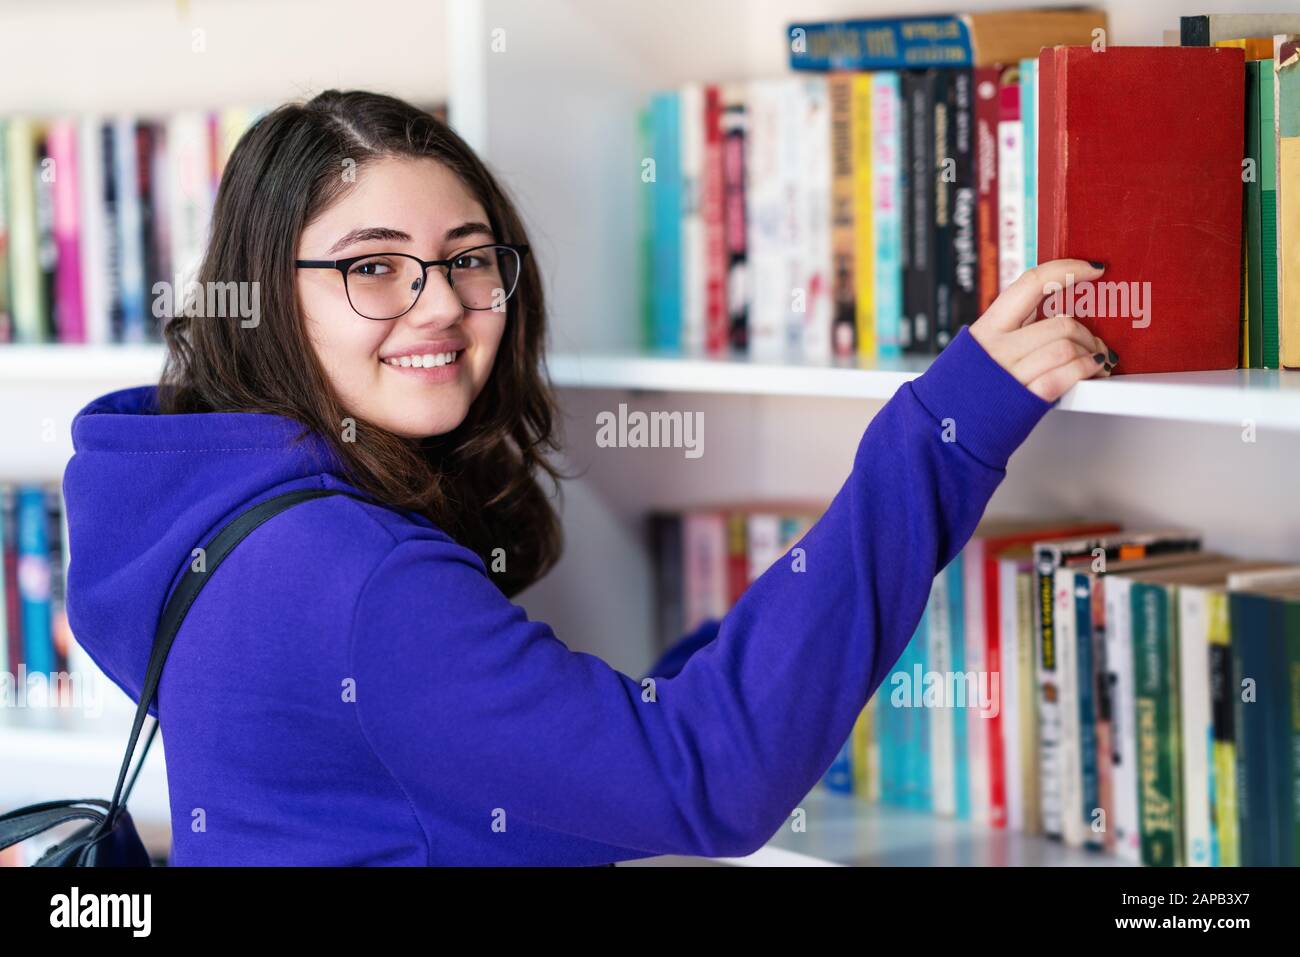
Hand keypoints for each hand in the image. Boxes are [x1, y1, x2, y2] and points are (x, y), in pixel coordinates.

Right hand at [967, 259, 1114, 401]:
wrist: (941, 432)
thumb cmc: (961, 395)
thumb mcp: (976, 351)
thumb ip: (1010, 331)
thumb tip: (1050, 315)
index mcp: (987, 328)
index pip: (1032, 283)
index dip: (1068, 270)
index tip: (1093, 269)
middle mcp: (998, 348)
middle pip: (1060, 322)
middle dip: (1088, 332)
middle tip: (1095, 343)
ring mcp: (1011, 373)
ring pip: (1067, 346)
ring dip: (1091, 352)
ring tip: (1095, 360)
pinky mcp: (1025, 400)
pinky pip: (1064, 375)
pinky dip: (1086, 369)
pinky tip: (1092, 370)